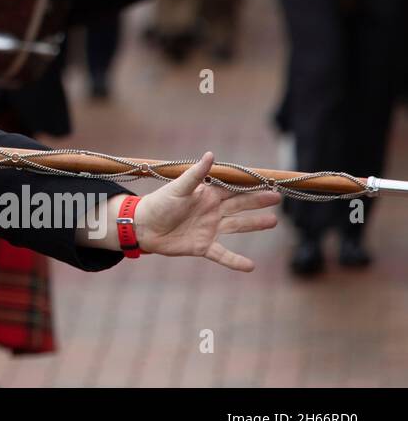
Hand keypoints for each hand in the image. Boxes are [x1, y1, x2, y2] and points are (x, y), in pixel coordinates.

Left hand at [133, 152, 280, 270]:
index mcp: (207, 194)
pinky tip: (251, 266)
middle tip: (278, 197)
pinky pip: (223, 255)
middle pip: (240, 205)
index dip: (250, 186)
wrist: (142, 227)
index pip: (233, 189)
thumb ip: (196, 174)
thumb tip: (211, 154)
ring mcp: (210, 229)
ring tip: (273, 222)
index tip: (269, 181)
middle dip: (258, 201)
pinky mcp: (203, 247)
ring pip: (237, 226)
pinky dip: (236, 261)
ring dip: (254, 224)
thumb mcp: (178, 188)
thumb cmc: (158, 203)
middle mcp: (212, 211)